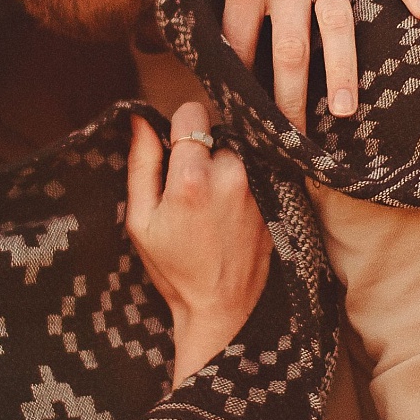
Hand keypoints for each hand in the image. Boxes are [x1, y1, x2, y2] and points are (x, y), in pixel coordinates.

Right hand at [126, 98, 271, 383]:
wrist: (221, 308)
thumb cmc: (174, 268)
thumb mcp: (141, 220)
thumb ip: (141, 164)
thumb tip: (140, 119)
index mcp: (193, 177)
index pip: (192, 111)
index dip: (179, 127)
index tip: (175, 150)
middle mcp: (233, 174)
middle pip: (218, 131)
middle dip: (204, 150)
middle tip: (193, 188)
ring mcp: (260, 186)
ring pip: (240, 150)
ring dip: (226, 165)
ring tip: (214, 203)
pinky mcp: (278, 198)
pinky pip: (259, 169)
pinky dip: (245, 180)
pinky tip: (232, 212)